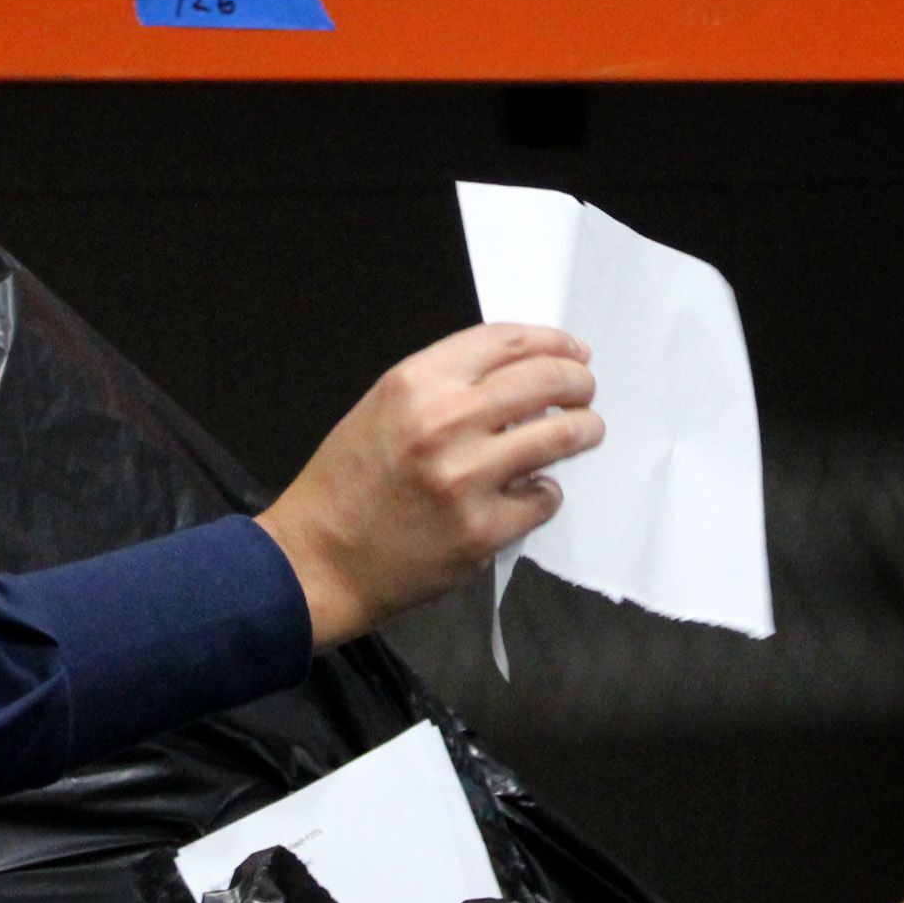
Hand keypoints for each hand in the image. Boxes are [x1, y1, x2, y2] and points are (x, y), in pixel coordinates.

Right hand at [259, 324, 598, 650]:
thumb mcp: (384, 408)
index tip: (571, 351)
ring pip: (560, 437)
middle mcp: (443, 422)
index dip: (552, 342)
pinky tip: (530, 493)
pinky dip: (545, 493)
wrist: (318, 560)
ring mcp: (466, 478)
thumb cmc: (348, 485)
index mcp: (416, 383)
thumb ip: (446, 386)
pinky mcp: (482, 531)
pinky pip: (543, 498)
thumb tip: (519, 376)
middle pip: (545, 381)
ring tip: (585, 432)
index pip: (507, 342)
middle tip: (585, 393)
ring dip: (584, 430)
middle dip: (578, 383)